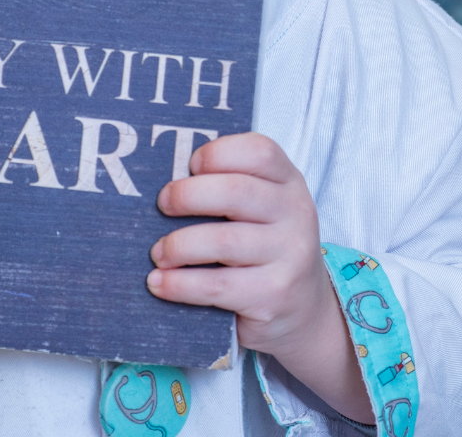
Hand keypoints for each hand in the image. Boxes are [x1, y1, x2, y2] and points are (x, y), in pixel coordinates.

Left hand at [148, 132, 372, 423]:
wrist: (303, 308)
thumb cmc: (262, 243)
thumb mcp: (258, 207)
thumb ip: (225, 184)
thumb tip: (163, 179)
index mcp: (288, 181)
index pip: (260, 152)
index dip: (218, 153)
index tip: (190, 164)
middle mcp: (296, 213)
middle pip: (235, 192)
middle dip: (187, 195)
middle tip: (162, 204)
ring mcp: (290, 256)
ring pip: (222, 241)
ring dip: (178, 245)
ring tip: (158, 252)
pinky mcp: (275, 295)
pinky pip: (217, 285)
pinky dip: (180, 283)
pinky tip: (160, 282)